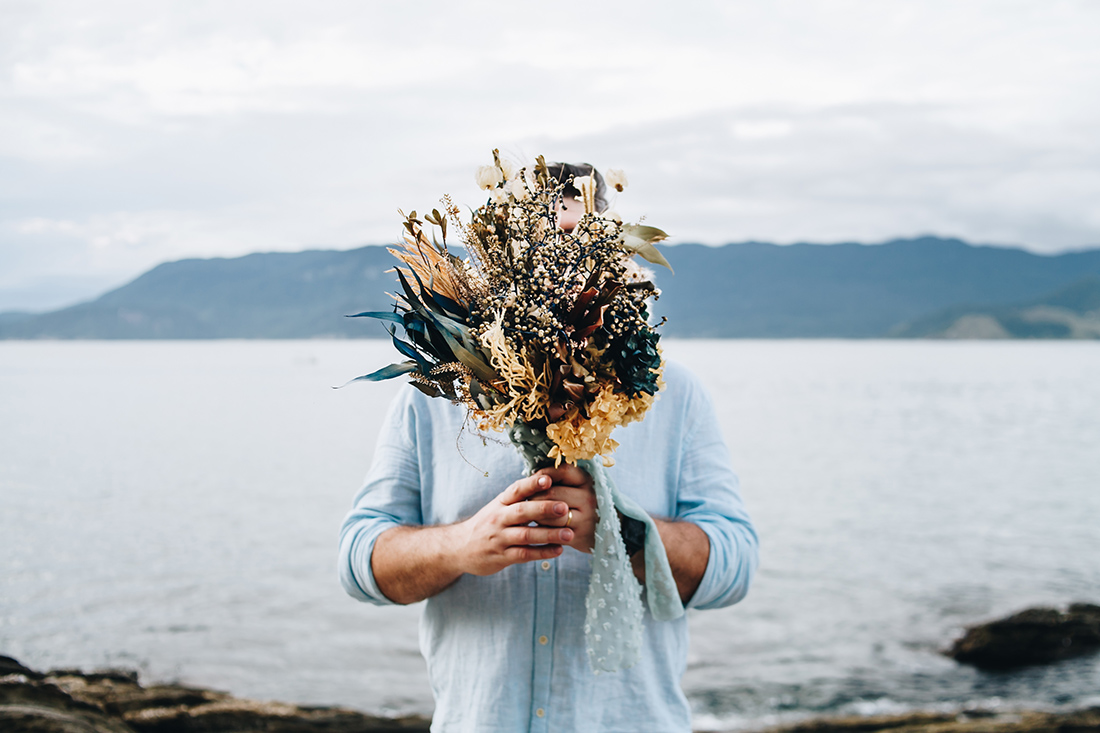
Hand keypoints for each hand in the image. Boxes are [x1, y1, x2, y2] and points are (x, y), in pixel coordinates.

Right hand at [454, 473, 575, 575]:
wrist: (459, 547)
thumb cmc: (487, 524)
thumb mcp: (498, 506)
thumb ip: (519, 498)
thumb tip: (547, 480)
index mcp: (500, 503)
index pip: (516, 490)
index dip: (531, 484)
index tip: (548, 479)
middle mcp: (499, 518)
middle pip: (522, 511)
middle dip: (544, 509)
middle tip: (565, 508)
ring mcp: (500, 538)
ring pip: (526, 535)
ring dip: (549, 535)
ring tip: (569, 534)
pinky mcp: (502, 556)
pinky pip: (524, 554)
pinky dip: (542, 553)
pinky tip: (558, 550)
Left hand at [529, 464, 598, 552]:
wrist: (599, 530)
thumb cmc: (578, 504)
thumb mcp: (575, 486)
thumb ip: (557, 479)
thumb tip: (532, 478)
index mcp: (586, 480)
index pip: (561, 471)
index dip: (543, 475)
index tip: (534, 481)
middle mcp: (589, 497)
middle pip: (552, 493)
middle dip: (534, 496)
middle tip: (528, 501)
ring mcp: (586, 518)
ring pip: (551, 514)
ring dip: (537, 515)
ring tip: (534, 514)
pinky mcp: (579, 536)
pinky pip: (553, 532)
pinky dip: (543, 529)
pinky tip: (541, 527)